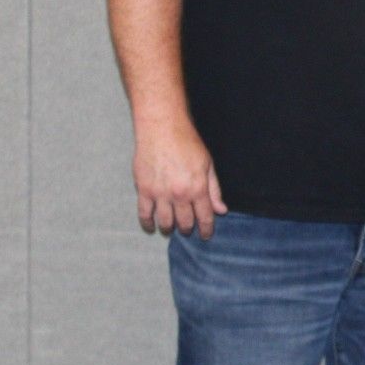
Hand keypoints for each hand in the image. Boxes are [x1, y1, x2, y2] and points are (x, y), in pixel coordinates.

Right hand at [132, 119, 225, 238]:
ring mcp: (160, 194)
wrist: (162, 129)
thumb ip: (214, 190)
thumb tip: (221, 210)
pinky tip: (151, 226)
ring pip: (165, 221)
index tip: (206, 235)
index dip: (206, 229)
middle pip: (185, 222)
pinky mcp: (144, 190)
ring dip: (169, 228)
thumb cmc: (187, 143)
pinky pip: (144, 213)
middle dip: (188, 229)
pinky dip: (147, 223)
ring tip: (171, 229)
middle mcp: (179, 194)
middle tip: (188, 230)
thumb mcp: (208, 164)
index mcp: (198, 188)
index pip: (204, 217)